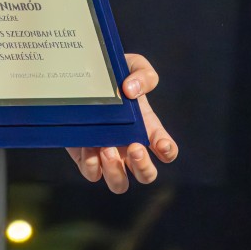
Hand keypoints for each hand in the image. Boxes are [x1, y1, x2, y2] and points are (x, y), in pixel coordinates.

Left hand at [66, 52, 177, 193]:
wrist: (83, 73)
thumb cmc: (116, 73)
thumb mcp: (134, 65)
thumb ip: (143, 74)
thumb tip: (131, 90)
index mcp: (148, 129)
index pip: (166, 150)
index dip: (167, 151)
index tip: (160, 144)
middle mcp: (130, 147)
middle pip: (147, 175)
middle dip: (143, 166)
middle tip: (133, 147)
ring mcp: (109, 154)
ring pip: (119, 184)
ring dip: (117, 173)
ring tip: (108, 149)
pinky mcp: (86, 156)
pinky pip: (92, 174)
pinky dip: (92, 167)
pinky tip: (90, 150)